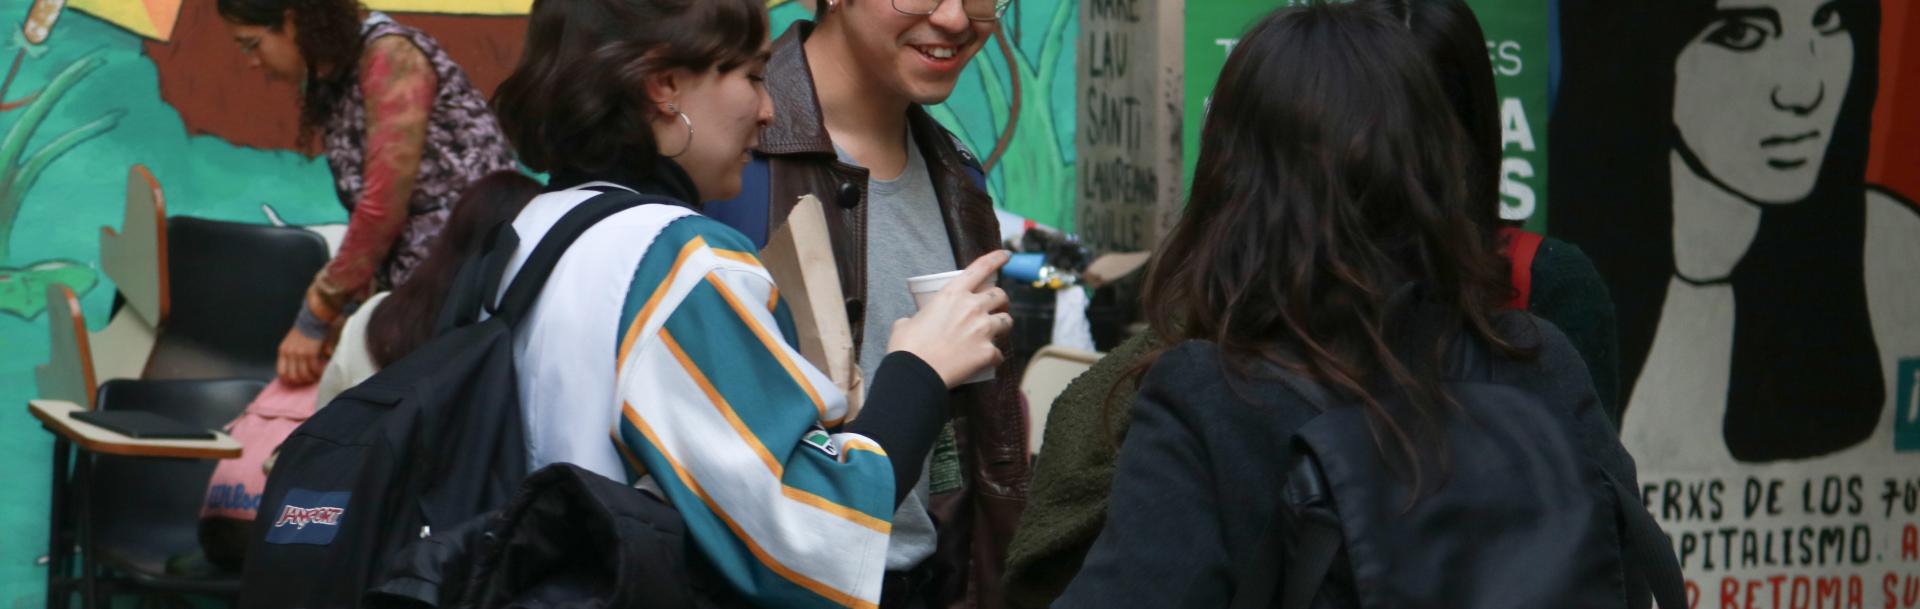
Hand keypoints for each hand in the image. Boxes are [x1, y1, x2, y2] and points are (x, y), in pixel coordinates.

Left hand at [277, 328, 328, 385]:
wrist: (313, 318)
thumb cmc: (305, 330)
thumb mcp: (292, 342)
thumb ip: (293, 355)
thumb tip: (299, 370)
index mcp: (283, 350)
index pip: (281, 372)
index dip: (289, 380)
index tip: (297, 381)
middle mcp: (289, 353)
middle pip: (292, 376)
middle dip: (302, 381)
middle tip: (309, 380)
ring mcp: (299, 354)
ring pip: (303, 374)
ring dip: (311, 378)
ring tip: (316, 376)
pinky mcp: (310, 353)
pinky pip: (313, 368)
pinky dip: (318, 372)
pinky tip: (321, 371)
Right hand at [887, 251, 1014, 387]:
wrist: (916, 373)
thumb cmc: (908, 347)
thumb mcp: (906, 322)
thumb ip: (917, 317)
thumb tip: (913, 322)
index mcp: (952, 294)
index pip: (981, 268)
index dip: (996, 258)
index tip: (1006, 255)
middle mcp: (972, 307)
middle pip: (1000, 295)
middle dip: (1000, 301)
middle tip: (994, 309)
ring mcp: (983, 329)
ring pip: (1007, 321)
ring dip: (1002, 326)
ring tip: (994, 334)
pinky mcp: (988, 352)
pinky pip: (999, 352)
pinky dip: (994, 356)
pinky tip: (986, 361)